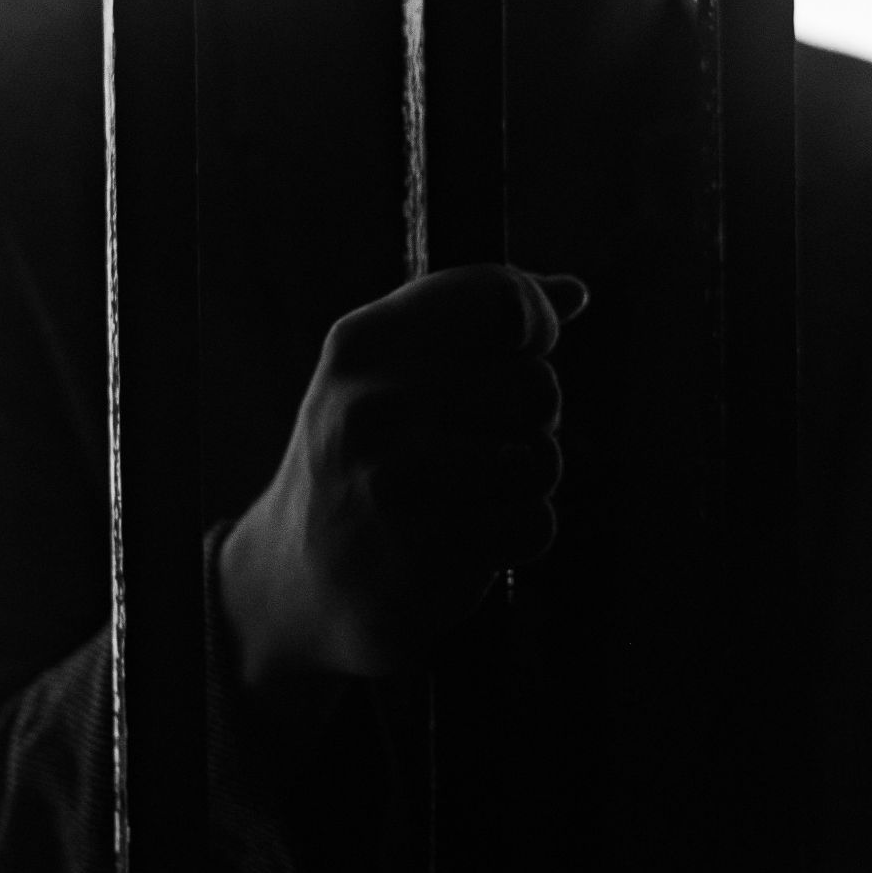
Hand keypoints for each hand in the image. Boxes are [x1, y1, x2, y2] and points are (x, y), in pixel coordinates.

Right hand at [221, 265, 586, 688]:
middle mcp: (374, 407)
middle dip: (530, 418)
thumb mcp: (383, 371)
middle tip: (481, 441)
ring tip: (473, 492)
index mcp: (363, 344)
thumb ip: (471, 322)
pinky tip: (470, 537)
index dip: (536, 324)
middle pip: (538, 384)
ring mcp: (396, 484)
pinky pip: (536, 524)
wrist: (297, 579)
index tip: (525, 349)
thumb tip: (574, 292)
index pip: (500, 299)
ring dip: (527, 482)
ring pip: (543, 457)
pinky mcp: (427, 556)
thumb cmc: (363, 460)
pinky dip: (518, 535)